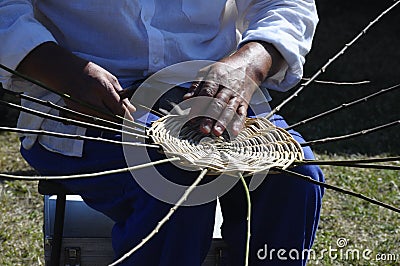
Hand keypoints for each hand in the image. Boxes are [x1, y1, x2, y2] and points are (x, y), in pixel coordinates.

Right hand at [16, 42, 134, 121]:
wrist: (63, 70)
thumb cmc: (88, 72)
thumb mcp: (109, 78)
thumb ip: (121, 95)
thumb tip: (132, 109)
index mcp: (101, 87)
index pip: (118, 108)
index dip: (126, 117)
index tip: (132, 122)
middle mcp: (90, 98)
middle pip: (110, 118)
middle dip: (119, 122)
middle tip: (125, 123)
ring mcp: (81, 107)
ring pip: (101, 122)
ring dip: (109, 123)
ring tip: (114, 118)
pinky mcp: (74, 112)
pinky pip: (90, 122)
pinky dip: (98, 121)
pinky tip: (101, 116)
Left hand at [183, 41, 282, 136]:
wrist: (248, 64)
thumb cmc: (224, 70)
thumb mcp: (207, 71)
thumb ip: (195, 86)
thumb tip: (186, 99)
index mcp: (216, 78)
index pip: (206, 93)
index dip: (198, 106)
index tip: (192, 118)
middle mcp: (227, 87)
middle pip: (218, 103)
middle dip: (210, 117)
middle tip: (204, 130)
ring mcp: (237, 95)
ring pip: (230, 109)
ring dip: (223, 122)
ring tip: (217, 133)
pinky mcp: (245, 101)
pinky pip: (242, 113)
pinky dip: (239, 123)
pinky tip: (234, 132)